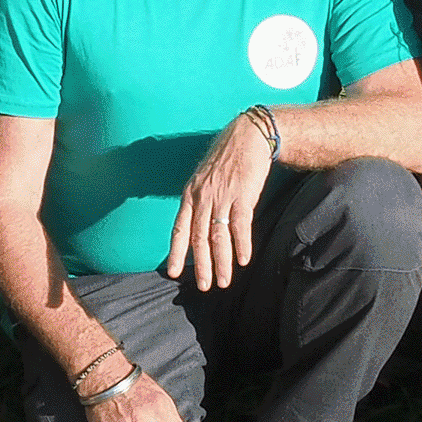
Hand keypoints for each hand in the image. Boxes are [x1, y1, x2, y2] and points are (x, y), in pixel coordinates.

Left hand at [162, 115, 278, 288]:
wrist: (247, 135)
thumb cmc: (227, 157)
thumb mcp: (204, 177)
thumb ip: (199, 200)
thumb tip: (197, 224)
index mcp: (191, 194)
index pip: (179, 229)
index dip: (176, 252)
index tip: (173, 272)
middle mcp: (203, 198)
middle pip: (199, 238)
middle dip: (201, 265)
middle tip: (204, 286)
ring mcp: (222, 196)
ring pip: (218, 236)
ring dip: (221, 262)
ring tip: (224, 281)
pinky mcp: (243, 195)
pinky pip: (240, 225)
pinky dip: (241, 244)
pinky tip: (244, 260)